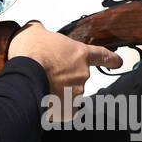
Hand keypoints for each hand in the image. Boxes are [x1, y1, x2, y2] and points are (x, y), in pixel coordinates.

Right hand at [7, 21, 122, 103]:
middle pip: (76, 77)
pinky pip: (62, 110)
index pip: (101, 55)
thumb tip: (37, 33)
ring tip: (39, 86)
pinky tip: (42, 100)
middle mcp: (82, 74)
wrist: (24, 77)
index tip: (118, 62)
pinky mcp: (68, 110)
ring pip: (68, 94)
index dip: (110, 59)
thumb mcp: (36, 31)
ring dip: (57, 92)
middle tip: (45, 74)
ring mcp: (76, 93)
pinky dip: (53, 108)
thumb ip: (43, 32)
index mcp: (79, 54)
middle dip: (63, 78)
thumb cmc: (31, 54)